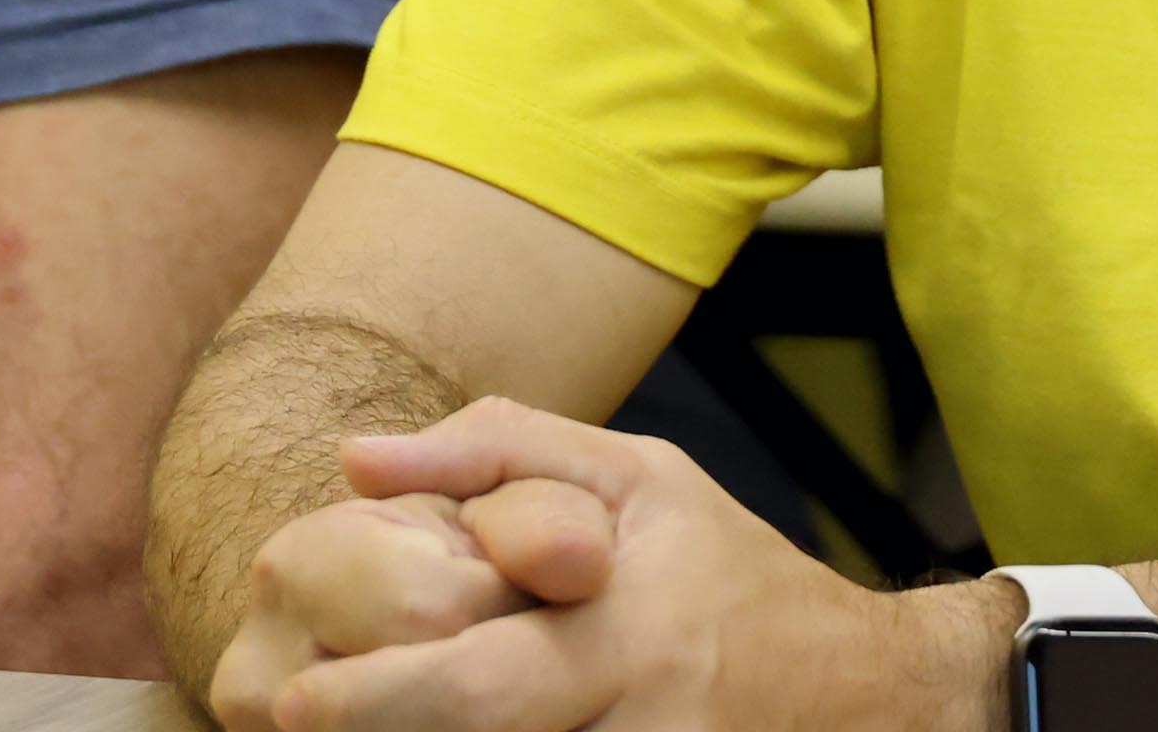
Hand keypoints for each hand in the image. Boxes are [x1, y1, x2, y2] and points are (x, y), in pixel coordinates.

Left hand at [259, 397, 1006, 731]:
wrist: (863, 696)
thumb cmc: (727, 573)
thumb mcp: (638, 476)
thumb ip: (500, 453)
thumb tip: (356, 460)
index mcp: (621, 634)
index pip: (480, 683)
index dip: (379, 697)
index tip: (295, 696)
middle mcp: (628, 724)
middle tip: (294, 719)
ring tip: (353, 729)